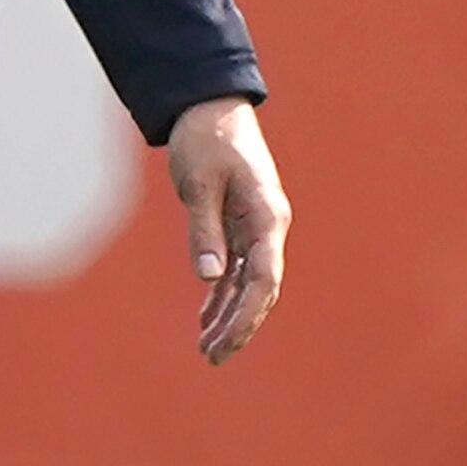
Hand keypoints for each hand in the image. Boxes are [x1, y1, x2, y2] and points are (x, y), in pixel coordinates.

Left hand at [164, 96, 287, 364]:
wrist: (210, 108)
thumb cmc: (205, 141)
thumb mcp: (199, 184)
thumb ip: (204, 230)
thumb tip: (209, 279)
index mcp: (266, 218)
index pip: (263, 278)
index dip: (246, 314)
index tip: (225, 341)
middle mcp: (267, 228)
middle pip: (260, 289)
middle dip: (239, 326)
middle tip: (212, 358)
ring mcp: (256, 228)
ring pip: (248, 284)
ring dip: (229, 317)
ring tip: (207, 350)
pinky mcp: (240, 225)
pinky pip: (235, 270)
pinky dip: (220, 295)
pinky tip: (205, 319)